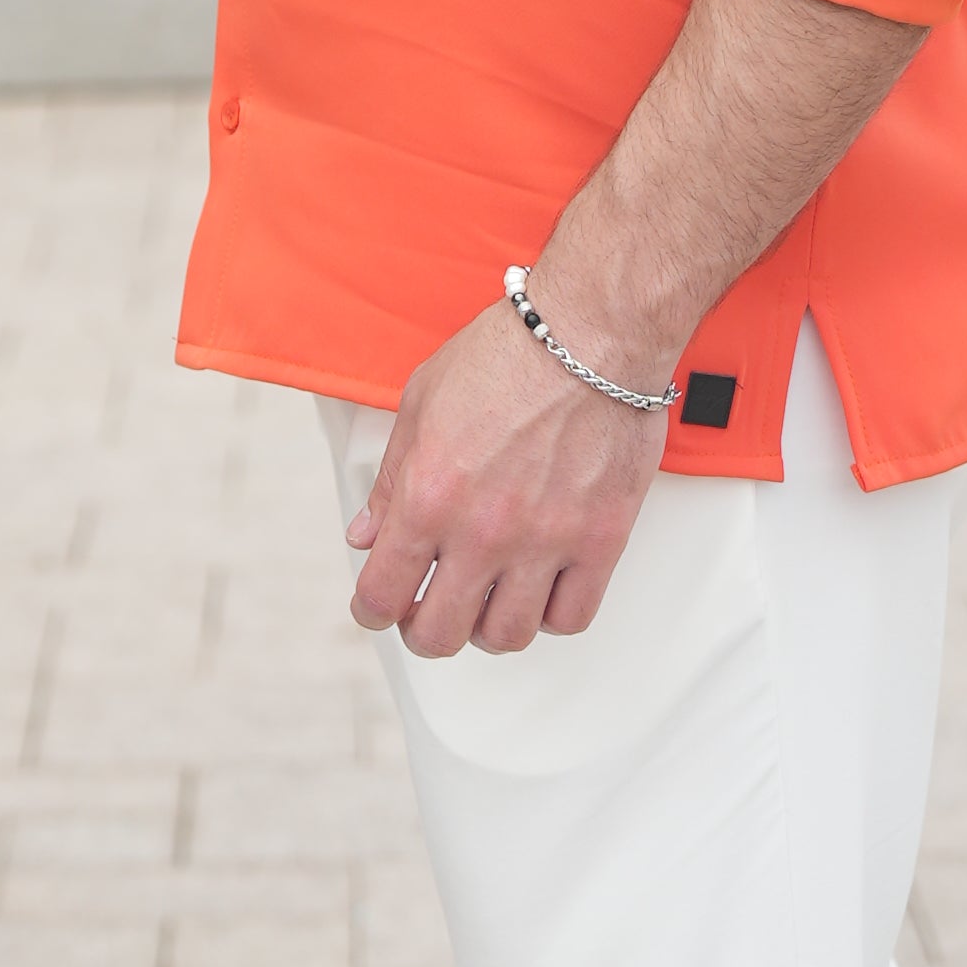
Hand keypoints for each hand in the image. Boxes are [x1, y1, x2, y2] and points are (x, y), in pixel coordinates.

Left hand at [346, 301, 666, 658]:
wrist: (590, 331)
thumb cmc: (508, 353)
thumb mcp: (420, 402)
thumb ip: (389, 479)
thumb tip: (365, 534)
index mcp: (428, 495)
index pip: (382, 595)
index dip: (372, 611)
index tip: (377, 607)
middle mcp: (483, 530)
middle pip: (440, 634)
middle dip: (424, 630)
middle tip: (428, 611)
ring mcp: (544, 541)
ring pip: (506, 636)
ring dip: (488, 626)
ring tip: (487, 599)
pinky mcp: (600, 541)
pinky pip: (570, 617)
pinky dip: (550, 614)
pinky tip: (540, 587)